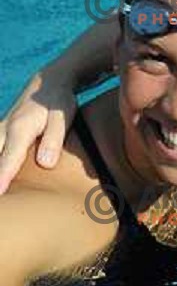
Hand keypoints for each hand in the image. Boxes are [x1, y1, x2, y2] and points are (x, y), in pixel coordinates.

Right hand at [0, 64, 76, 194]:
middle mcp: (3, 132)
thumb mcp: (62, 117)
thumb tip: (45, 164)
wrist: (48, 84)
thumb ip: (54, 140)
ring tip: (2, 200)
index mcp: (20, 130)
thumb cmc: (58, 103)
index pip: (9, 158)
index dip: (2, 176)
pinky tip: (1, 183)